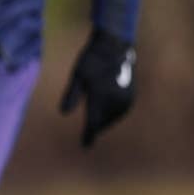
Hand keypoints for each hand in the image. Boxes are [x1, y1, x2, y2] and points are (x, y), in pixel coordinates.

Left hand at [59, 28, 136, 148]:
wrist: (114, 48)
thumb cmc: (91, 60)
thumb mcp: (77, 76)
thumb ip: (72, 95)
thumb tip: (63, 113)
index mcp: (100, 97)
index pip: (93, 122)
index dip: (88, 135)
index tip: (85, 146)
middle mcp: (115, 101)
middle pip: (103, 122)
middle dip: (95, 128)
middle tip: (88, 136)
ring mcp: (125, 100)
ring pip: (112, 118)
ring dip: (104, 122)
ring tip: (96, 126)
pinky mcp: (130, 98)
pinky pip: (119, 113)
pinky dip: (111, 116)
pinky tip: (105, 115)